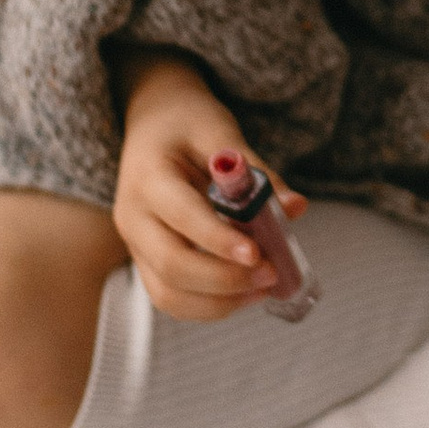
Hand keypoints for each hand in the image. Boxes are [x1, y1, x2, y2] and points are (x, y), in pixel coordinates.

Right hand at [108, 48, 306, 318]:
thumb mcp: (221, 132)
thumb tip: (295, 208)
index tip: (259, 254)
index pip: (182, 218)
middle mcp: (133, 217)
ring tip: (263, 288)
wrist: (152, 122)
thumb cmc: (187, 123)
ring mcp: (135, 244)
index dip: (220, 240)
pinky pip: (172, 297)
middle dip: (225, 279)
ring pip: (169, 294)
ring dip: (219, 302)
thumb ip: (257, 173)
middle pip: (172, 265)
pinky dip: (209, 305)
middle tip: (271, 273)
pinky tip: (244, 292)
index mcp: (147, 177)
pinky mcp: (146, 262)